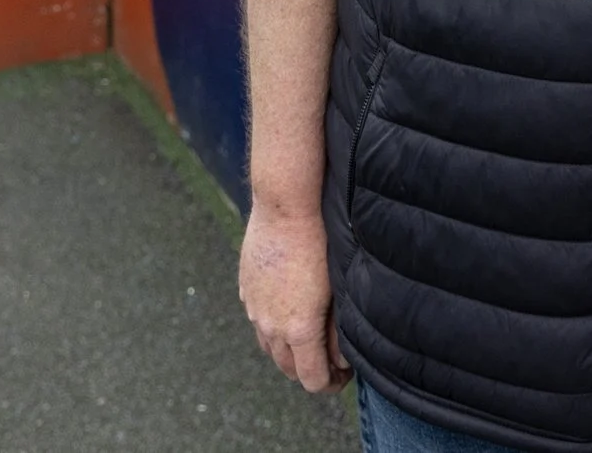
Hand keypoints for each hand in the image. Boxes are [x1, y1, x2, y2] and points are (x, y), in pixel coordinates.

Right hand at [239, 205, 350, 392]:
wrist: (285, 207)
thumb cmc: (321, 243)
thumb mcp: (338, 290)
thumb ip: (338, 330)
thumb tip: (341, 359)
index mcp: (299, 329)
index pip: (311, 380)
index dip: (331, 385)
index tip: (345, 376)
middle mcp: (272, 326)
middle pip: (288, 369)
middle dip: (309, 372)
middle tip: (331, 364)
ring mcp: (255, 309)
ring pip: (269, 348)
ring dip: (289, 352)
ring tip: (310, 341)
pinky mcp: (246, 290)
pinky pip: (259, 322)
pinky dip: (274, 328)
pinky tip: (289, 312)